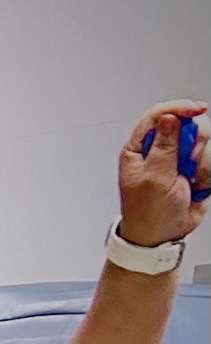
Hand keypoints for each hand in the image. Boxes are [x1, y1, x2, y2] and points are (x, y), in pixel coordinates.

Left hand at [117, 101, 207, 247]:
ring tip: (187, 181)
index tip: (197, 110)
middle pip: (188, 125)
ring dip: (201, 163)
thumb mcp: (154, 178)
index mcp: (140, 149)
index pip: (159, 115)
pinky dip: (207, 174)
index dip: (179, 108)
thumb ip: (164, 146)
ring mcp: (179, 158)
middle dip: (193, 144)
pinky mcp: (195, 167)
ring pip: (204, 142)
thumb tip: (169, 118)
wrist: (162, 235)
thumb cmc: (147, 213)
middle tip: (184, 164)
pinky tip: (194, 186)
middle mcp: (160, 149)